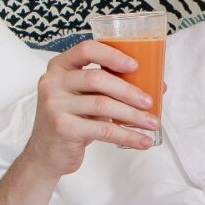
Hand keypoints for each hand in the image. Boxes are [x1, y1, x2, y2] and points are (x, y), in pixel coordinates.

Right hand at [17, 40, 159, 179]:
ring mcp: (55, 105)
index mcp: (60, 67)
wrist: (45, 154)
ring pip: (102, 105)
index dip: (112, 55)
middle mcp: (53, 82)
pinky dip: (127, 136)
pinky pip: (102, 130)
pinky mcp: (62, 128)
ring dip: (133, 115)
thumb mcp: (86, 97)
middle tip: (150, 102)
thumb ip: (112, 86)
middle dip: (128, 90)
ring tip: (152, 123)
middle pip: (96, 78)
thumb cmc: (73, 119)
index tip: (135, 65)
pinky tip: (142, 141)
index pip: (86, 50)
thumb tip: (159, 85)